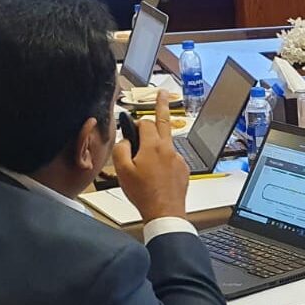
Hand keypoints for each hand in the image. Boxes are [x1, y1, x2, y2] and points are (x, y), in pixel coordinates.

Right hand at [112, 92, 189, 221]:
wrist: (164, 211)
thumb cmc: (143, 193)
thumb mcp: (122, 171)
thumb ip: (121, 149)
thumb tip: (125, 140)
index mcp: (153, 146)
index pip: (146, 122)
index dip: (136, 123)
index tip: (131, 126)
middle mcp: (168, 149)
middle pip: (164, 121)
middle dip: (162, 105)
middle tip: (163, 93)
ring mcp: (178, 159)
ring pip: (166, 145)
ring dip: (157, 146)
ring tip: (147, 164)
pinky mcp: (183, 169)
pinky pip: (171, 160)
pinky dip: (163, 162)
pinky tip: (155, 176)